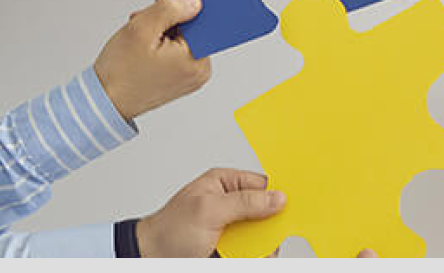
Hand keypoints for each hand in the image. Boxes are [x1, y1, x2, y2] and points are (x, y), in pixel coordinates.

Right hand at [93, 0, 210, 121]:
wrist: (105, 101)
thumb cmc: (120, 72)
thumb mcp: (142, 29)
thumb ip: (170, 8)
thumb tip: (194, 2)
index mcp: (196, 60)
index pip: (202, 20)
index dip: (183, 8)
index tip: (166, 7)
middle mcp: (199, 70)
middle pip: (191, 27)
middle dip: (167, 20)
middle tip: (144, 24)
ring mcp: (190, 76)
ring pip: (181, 37)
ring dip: (161, 31)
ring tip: (140, 39)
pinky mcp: (179, 78)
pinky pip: (176, 51)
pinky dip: (161, 44)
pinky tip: (143, 47)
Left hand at [137, 168, 285, 257]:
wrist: (150, 260)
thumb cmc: (169, 231)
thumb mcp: (208, 210)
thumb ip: (244, 202)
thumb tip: (277, 198)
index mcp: (224, 183)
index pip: (262, 184)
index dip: (278, 194)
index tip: (293, 205)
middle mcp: (230, 204)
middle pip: (267, 211)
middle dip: (273, 225)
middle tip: (275, 236)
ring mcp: (231, 227)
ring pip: (262, 235)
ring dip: (264, 245)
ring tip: (261, 253)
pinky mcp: (230, 248)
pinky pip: (253, 252)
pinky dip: (256, 257)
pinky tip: (254, 258)